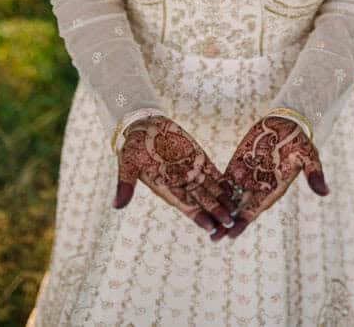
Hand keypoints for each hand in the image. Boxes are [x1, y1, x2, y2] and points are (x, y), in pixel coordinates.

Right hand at [113, 115, 237, 233]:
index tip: (210, 227)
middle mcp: (180, 182)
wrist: (143, 125)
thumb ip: (125, 184)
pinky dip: (223, 181)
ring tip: (237, 210)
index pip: (185, 205)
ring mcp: (190, 170)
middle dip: (216, 212)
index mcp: (165, 187)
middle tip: (231, 223)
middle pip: (201, 201)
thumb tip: (116, 206)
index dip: (197, 216)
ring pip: (210, 189)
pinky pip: (212, 172)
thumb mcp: (127, 163)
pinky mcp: (197, 158)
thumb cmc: (133, 145)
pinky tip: (235, 189)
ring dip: (223, 199)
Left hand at [209, 115, 328, 241]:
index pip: (256, 209)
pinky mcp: (237, 165)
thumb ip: (313, 173)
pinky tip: (201, 199)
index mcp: (273, 189)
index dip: (244, 221)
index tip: (232, 233)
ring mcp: (246, 177)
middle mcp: (258, 187)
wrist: (286, 123)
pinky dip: (214, 191)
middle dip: (227, 224)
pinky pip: (224, 181)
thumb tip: (325, 192)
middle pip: (239, 210)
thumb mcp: (308, 155)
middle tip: (213, 239)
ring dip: (218, 211)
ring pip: (229, 199)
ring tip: (203, 223)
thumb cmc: (298, 140)